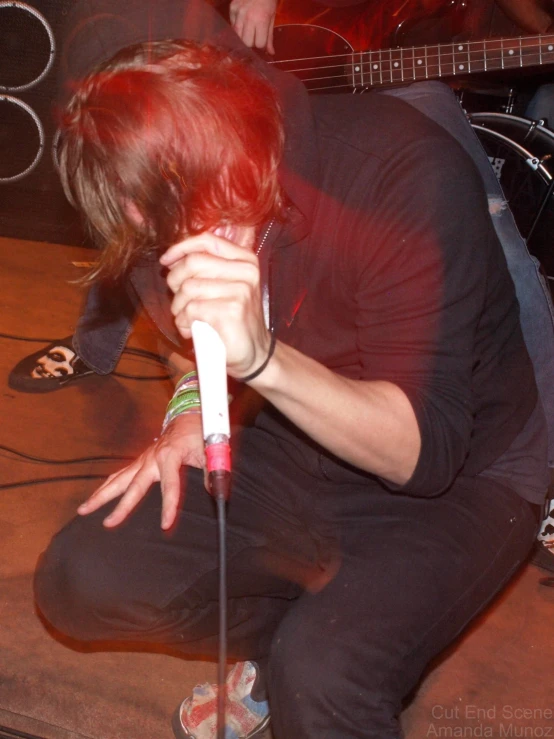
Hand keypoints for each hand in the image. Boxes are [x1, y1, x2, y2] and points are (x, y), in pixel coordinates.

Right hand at [77, 413, 203, 529]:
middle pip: (132, 485)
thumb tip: (215, 491)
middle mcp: (151, 458)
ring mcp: (143, 459)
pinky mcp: (139, 460)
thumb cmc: (200, 432)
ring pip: (118, 479)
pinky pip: (120, 474)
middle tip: (107, 523)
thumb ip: (213, 470)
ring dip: (101, 495)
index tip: (165, 525)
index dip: (168, 506)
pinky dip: (107, 486)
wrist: (189, 414)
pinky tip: (96, 498)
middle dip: (120, 506)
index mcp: (170, 456)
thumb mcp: (211, 449)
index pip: (169, 486)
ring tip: (84, 510)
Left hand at [160, 230, 271, 378]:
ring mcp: (240, 290)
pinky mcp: (231, 310)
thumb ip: (207, 269)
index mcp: (246, 260)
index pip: (208, 240)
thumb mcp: (226, 287)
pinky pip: (192, 308)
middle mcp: (246, 271)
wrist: (254, 353)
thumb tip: (172, 259)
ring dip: (178, 307)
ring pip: (189, 287)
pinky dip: (184, 322)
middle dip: (175, 281)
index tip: (165, 261)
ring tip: (185, 318)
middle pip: (193, 262)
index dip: (181, 248)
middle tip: (178, 300)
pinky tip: (191, 330)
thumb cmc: (234, 320)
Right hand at [229, 0, 277, 53]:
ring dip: (243, 36)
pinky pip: (232, 26)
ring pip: (237, 36)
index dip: (260, 44)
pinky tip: (242, 22)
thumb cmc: (268, 0)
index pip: (259, 44)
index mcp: (261, 20)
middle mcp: (248, 18)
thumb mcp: (272, 17)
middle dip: (251, 42)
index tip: (262, 38)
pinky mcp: (232, 8)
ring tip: (248, 31)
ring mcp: (238, 13)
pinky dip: (237, 27)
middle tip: (254, 36)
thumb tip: (270, 53)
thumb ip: (270, 36)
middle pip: (246, 43)